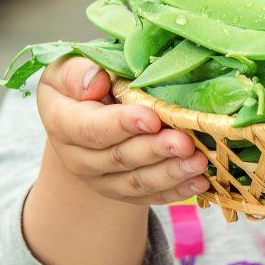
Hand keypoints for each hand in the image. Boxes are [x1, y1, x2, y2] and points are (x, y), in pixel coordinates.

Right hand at [36, 56, 209, 204]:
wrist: (85, 115)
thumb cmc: (84, 82)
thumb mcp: (68, 68)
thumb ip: (78, 72)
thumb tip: (95, 81)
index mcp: (63, 121)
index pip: (90, 128)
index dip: (121, 125)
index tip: (152, 118)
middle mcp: (79, 157)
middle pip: (118, 158)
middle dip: (154, 150)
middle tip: (185, 143)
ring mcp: (103, 179)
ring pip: (137, 182)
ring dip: (170, 173)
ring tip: (199, 162)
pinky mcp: (125, 191)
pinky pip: (151, 196)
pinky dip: (177, 190)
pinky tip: (201, 182)